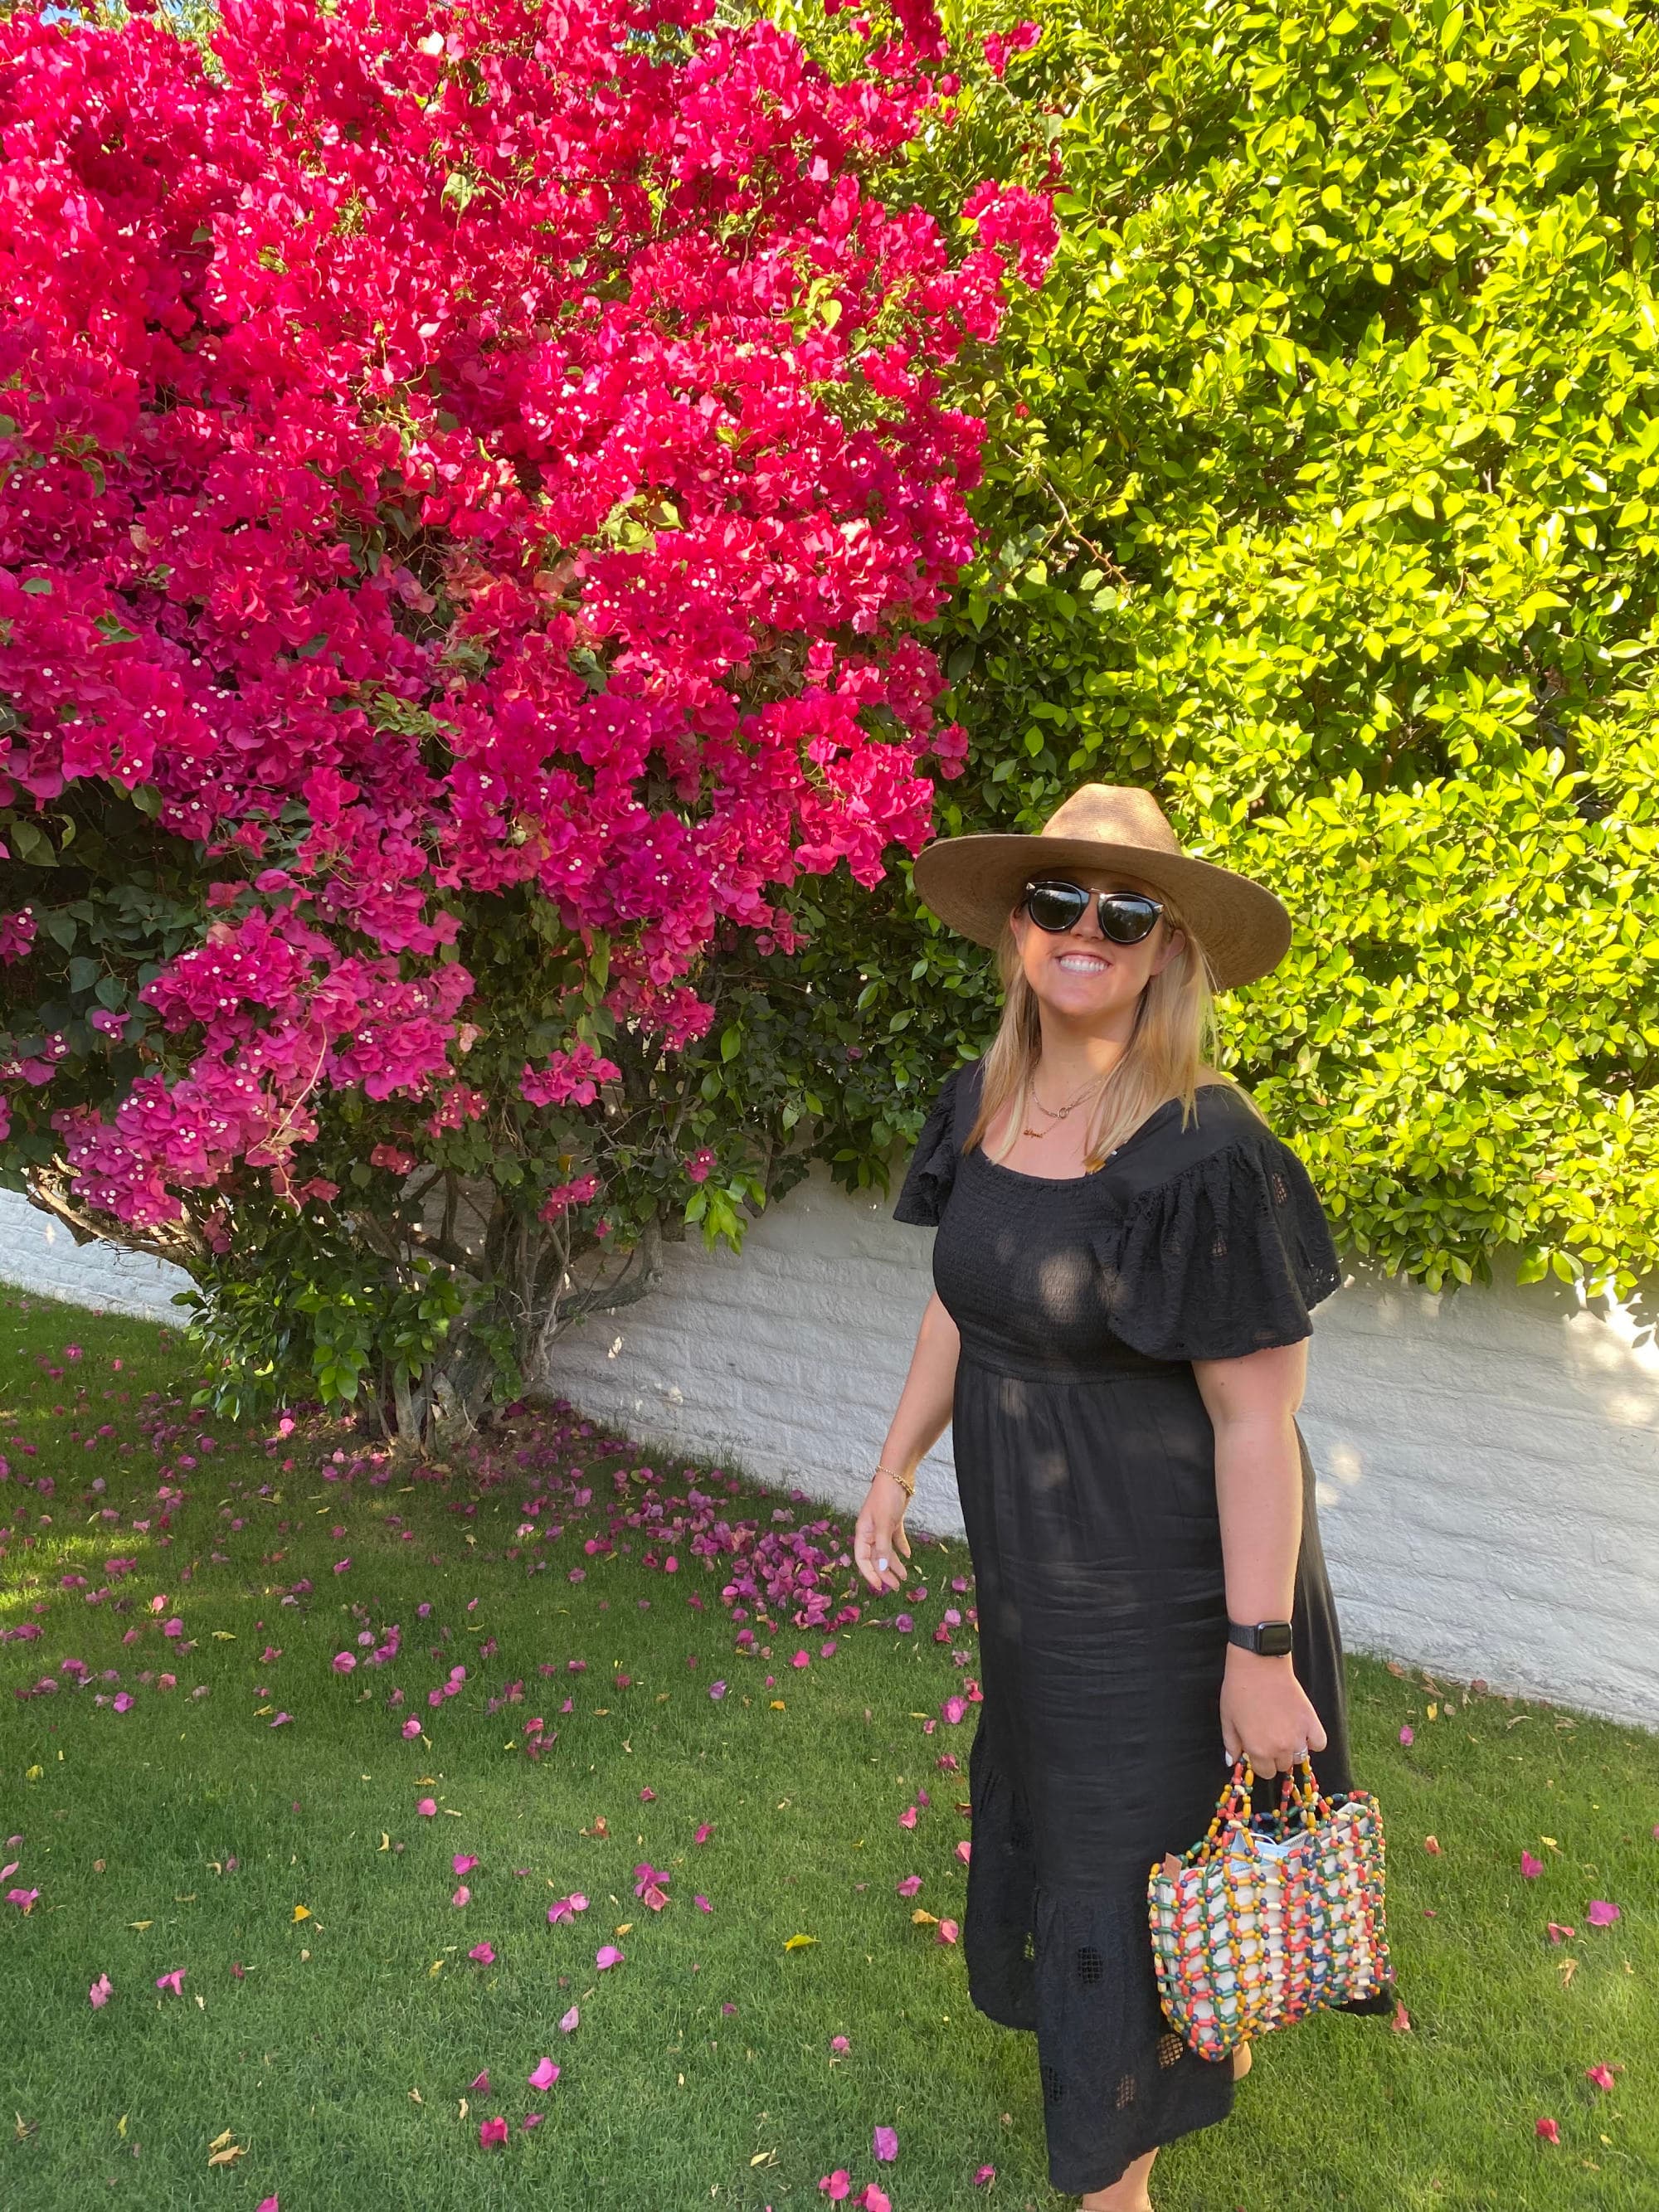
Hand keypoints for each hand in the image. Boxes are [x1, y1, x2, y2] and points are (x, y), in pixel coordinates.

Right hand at [853, 1471, 912, 1593]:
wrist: (898, 1475)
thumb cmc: (886, 1498)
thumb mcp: (884, 1524)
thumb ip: (882, 1547)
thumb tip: (880, 1569)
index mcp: (863, 1532)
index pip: (862, 1559)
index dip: (870, 1574)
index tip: (880, 1587)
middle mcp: (870, 1531)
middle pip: (875, 1557)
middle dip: (884, 1572)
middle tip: (896, 1586)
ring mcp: (881, 1526)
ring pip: (886, 1550)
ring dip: (894, 1563)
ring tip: (904, 1576)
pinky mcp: (892, 1520)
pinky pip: (895, 1538)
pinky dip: (901, 1547)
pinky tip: (908, 1555)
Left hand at [1219, 1651, 1327, 1776]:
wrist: (1258, 1664)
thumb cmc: (1238, 1690)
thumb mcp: (1227, 1719)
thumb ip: (1231, 1744)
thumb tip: (1233, 1761)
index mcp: (1258, 1750)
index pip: (1264, 1772)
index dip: (1260, 1762)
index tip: (1258, 1751)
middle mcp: (1279, 1748)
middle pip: (1282, 1766)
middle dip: (1275, 1756)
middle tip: (1270, 1737)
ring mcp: (1298, 1736)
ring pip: (1300, 1758)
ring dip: (1293, 1750)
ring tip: (1285, 1733)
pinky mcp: (1311, 1721)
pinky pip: (1319, 1743)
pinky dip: (1313, 1741)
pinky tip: (1303, 1732)